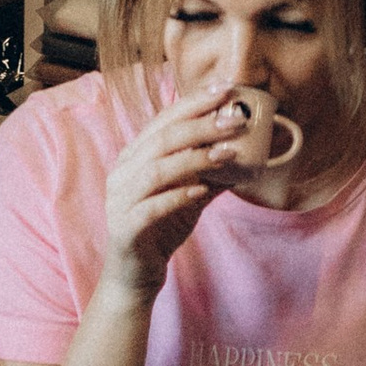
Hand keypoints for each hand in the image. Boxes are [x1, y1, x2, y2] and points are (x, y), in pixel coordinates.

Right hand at [97, 91, 245, 302]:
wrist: (135, 276)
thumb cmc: (160, 230)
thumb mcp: (189, 196)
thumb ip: (210, 173)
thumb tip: (245, 151)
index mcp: (135, 158)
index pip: (164, 121)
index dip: (194, 103)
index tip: (225, 90)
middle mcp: (123, 173)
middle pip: (161, 139)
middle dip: (201, 126)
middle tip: (236, 120)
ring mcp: (120, 200)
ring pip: (156, 170)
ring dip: (194, 158)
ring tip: (228, 154)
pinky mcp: (125, 228)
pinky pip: (152, 207)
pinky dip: (178, 196)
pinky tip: (203, 191)